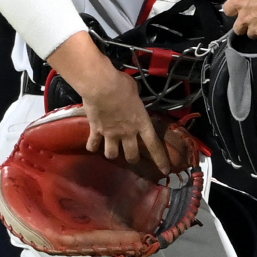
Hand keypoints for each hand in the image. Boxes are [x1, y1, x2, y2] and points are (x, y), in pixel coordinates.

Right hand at [48, 33, 170, 173]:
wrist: (101, 86)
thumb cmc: (122, 85)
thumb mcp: (136, 91)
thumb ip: (136, 100)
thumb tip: (133, 96)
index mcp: (141, 123)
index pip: (154, 145)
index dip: (160, 159)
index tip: (165, 171)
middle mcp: (127, 133)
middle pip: (132, 156)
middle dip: (133, 158)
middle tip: (132, 156)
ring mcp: (111, 134)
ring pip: (112, 155)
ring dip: (112, 153)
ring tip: (111, 149)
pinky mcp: (96, 131)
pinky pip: (93, 145)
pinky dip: (92, 146)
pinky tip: (92, 145)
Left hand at [223, 0, 256, 42]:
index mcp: (240, 1)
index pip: (227, 9)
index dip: (233, 9)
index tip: (240, 7)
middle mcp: (244, 17)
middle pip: (237, 28)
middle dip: (243, 25)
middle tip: (253, 19)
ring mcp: (255, 28)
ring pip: (251, 35)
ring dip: (256, 30)